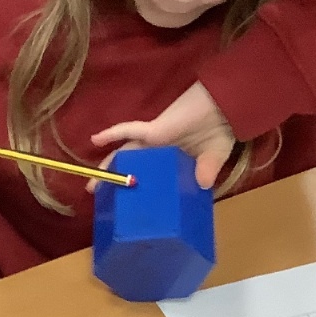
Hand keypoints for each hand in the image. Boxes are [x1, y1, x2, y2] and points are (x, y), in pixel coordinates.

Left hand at [91, 82, 234, 189]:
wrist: (223, 107)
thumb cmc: (219, 132)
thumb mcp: (213, 158)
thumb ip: (207, 171)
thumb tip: (204, 186)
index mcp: (169, 164)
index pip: (147, 179)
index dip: (136, 191)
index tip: (124, 208)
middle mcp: (157, 154)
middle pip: (130, 169)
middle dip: (114, 184)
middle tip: (99, 199)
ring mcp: (153, 142)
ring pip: (124, 155)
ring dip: (108, 167)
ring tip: (92, 185)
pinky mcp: (153, 130)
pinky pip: (128, 131)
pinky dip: (112, 134)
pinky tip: (95, 140)